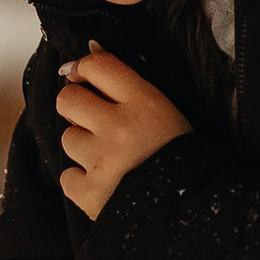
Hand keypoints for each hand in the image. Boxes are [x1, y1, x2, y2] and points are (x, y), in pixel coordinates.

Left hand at [56, 47, 188, 220]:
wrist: (192, 208)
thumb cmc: (181, 155)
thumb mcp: (166, 110)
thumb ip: (129, 85)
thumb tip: (90, 51)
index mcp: (144, 102)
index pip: (97, 66)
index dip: (84, 69)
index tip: (83, 77)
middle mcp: (119, 127)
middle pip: (68, 100)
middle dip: (76, 109)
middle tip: (95, 123)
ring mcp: (102, 161)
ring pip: (68, 139)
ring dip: (83, 148)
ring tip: (110, 160)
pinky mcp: (91, 193)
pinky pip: (67, 177)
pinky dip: (81, 182)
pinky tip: (103, 184)